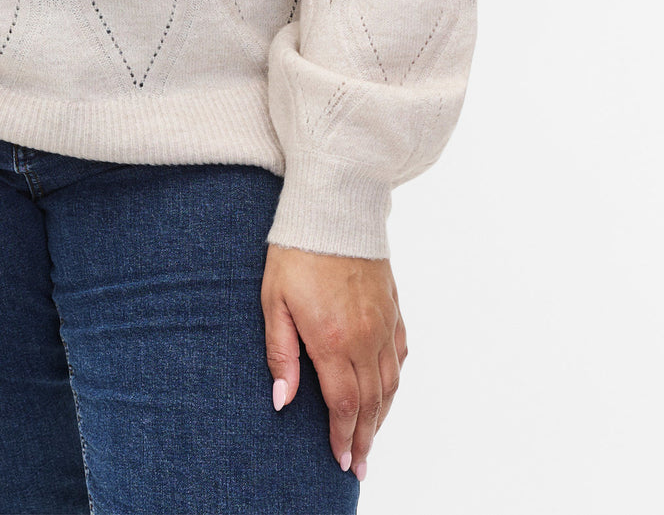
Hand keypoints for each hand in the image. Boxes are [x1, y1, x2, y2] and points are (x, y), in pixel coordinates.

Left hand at [261, 243, 406, 482]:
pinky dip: (395, 381)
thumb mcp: (274, 301)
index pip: (344, 404)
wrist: (334, 207)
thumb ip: (281, 354)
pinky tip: (387, 391)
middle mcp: (366, 337)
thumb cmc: (296, 252)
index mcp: (333, 340)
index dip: (343, 436)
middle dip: (365, 438)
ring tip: (373, 439)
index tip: (342, 461)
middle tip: (361, 466)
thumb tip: (283, 401)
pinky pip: (400, 355)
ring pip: (390, 383)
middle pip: (372, 402)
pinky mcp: (393, 306)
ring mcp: (384, 322)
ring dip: (383, 416)